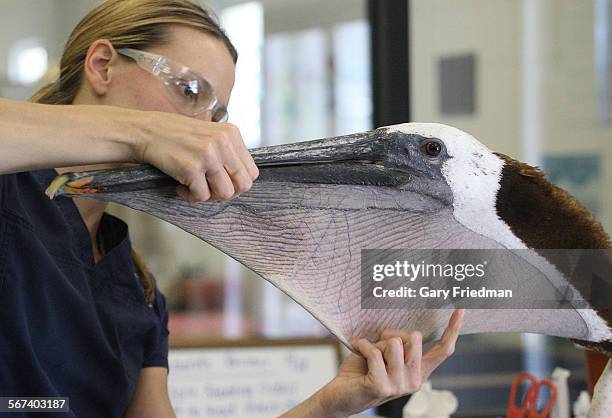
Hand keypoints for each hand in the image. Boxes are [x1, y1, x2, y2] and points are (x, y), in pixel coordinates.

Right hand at [133, 112, 258, 202]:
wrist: (145, 131)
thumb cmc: (176, 135)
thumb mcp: (209, 134)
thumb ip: (227, 152)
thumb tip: (241, 179)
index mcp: (231, 133)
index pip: (252, 171)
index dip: (238, 183)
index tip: (222, 182)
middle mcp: (223, 143)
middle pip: (243, 185)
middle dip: (227, 193)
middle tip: (210, 190)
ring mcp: (208, 156)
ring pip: (225, 194)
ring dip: (210, 197)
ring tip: (195, 189)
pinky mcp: (191, 168)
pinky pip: (202, 196)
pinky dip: (191, 197)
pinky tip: (181, 187)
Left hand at [319, 309, 463, 416]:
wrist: (340, 395)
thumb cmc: (362, 370)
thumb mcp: (386, 354)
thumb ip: (400, 344)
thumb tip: (407, 332)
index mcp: (419, 371)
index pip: (443, 350)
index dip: (453, 330)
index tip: (460, 310)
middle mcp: (414, 381)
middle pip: (414, 338)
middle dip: (393, 334)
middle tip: (378, 346)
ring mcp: (399, 386)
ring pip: (394, 343)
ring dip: (377, 343)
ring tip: (368, 355)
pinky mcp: (382, 386)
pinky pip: (375, 352)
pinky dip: (363, 346)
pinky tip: (358, 350)